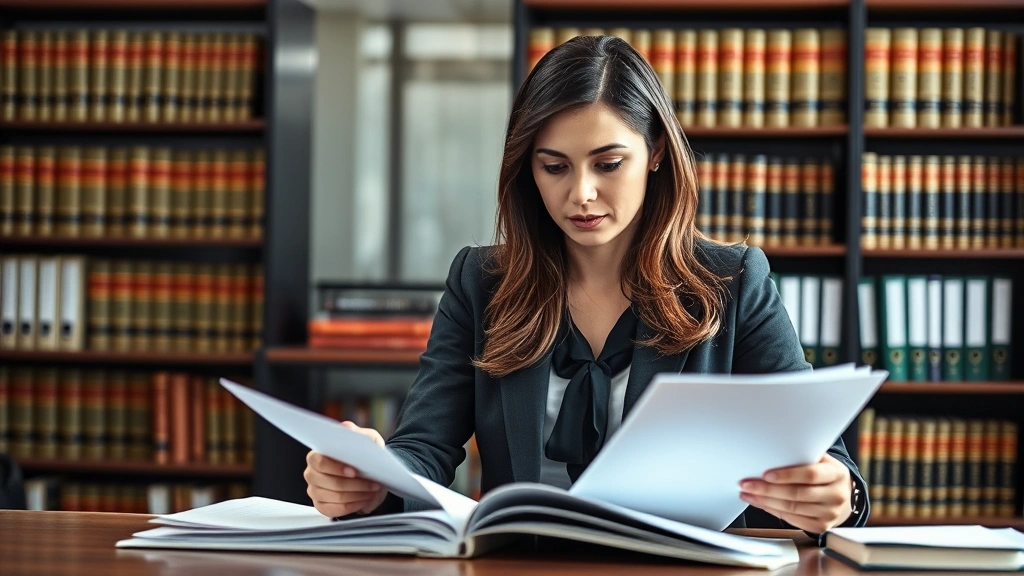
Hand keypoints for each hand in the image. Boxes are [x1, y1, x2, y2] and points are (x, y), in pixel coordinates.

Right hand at [304, 421, 388, 517]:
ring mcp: (315, 491)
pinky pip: (336, 510)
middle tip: (374, 482)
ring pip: (337, 497)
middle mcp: (312, 474)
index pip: (320, 462)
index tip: (354, 471)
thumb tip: (346, 429)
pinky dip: (354, 505)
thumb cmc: (365, 453)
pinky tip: (364, 499)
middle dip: (355, 484)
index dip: (337, 468)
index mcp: (317, 455)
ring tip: (373, 489)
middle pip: (329, 483)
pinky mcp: (322, 505)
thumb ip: (356, 432)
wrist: (371, 472)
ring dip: (358, 494)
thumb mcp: (366, 438)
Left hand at [738, 454, 852, 533]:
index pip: (810, 474)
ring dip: (765, 501)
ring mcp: (830, 513)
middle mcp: (836, 495)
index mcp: (836, 473)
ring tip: (747, 493)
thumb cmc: (824, 473)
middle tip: (746, 484)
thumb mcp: (820, 459)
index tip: (766, 474)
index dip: (787, 475)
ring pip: (792, 509)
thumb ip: (801, 456)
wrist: (842, 495)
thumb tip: (771, 451)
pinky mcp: (821, 526)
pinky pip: (792, 520)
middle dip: (768, 489)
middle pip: (797, 494)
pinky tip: (760, 502)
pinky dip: (772, 510)